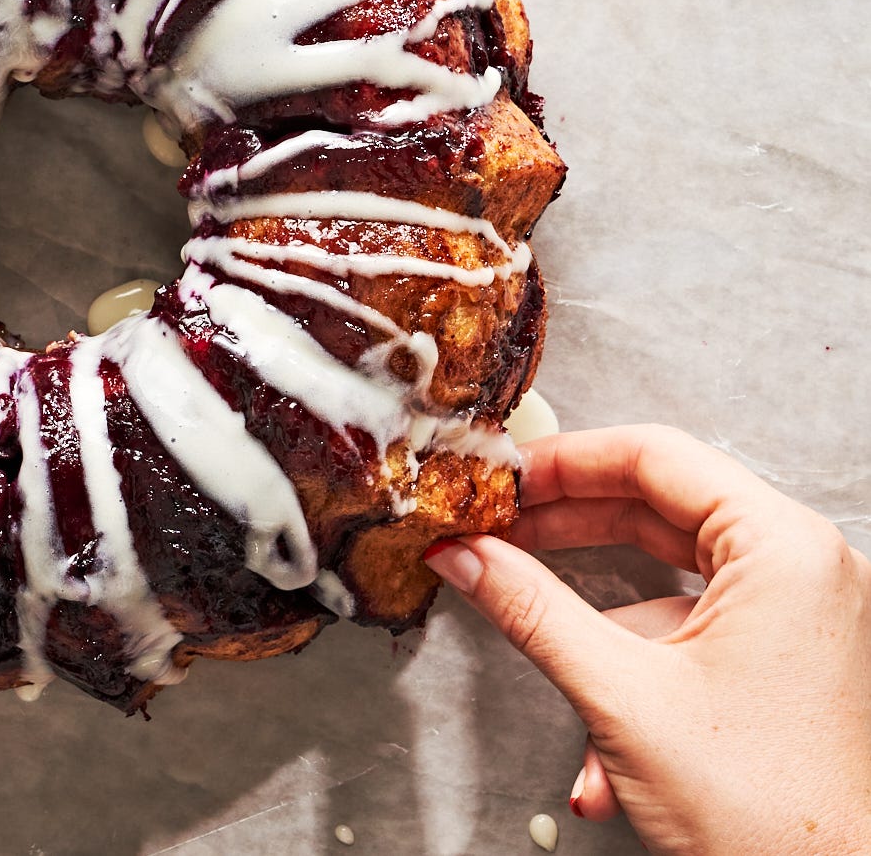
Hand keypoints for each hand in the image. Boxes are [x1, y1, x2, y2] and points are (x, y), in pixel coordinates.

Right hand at [424, 424, 870, 854]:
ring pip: (669, 574)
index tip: (496, 476)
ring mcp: (801, 616)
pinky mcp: (788, 661)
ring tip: (524, 628)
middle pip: (660, 506)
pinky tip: (593, 742)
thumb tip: (463, 554)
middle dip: (566, 527)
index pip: (655, 456)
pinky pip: (693, 630)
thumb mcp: (621, 695)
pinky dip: (633, 663)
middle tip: (490, 527)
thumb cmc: (769, 812)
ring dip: (594, 616)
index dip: (563, 460)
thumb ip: (530, 608)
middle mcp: (804, 568)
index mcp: (783, 549)